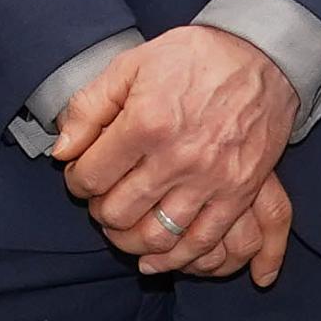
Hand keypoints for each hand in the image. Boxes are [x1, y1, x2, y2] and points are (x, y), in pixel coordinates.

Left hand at [55, 26, 296, 276]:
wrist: (258, 59)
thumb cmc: (189, 59)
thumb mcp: (129, 66)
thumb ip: (89, 107)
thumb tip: (63, 151)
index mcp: (145, 123)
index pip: (93, 175)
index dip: (77, 182)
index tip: (79, 177)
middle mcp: (177, 158)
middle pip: (120, 212)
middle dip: (99, 214)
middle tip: (98, 204)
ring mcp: (211, 181)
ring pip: (158, 236)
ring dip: (130, 242)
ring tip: (120, 231)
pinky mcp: (239, 195)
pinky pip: (203, 244)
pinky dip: (175, 261)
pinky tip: (155, 260)